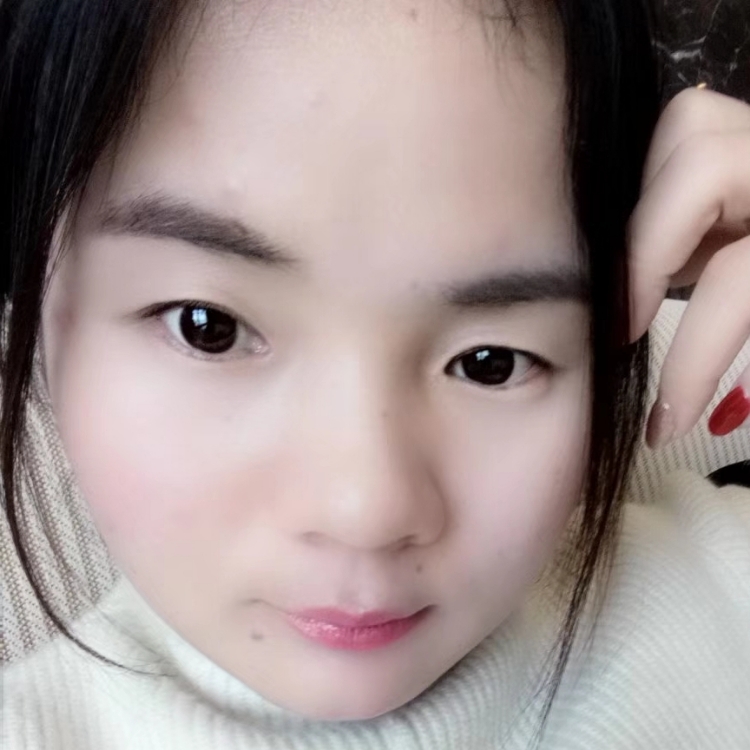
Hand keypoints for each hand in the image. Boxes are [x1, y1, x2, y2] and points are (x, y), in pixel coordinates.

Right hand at [629, 87, 749, 448]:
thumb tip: (714, 413)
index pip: (735, 282)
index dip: (693, 360)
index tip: (664, 422)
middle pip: (697, 166)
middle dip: (643, 255)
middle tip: (627, 325)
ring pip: (683, 128)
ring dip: (647, 205)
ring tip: (646, 268)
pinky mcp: (747, 137)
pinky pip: (682, 135)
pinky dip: (659, 185)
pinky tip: (667, 237)